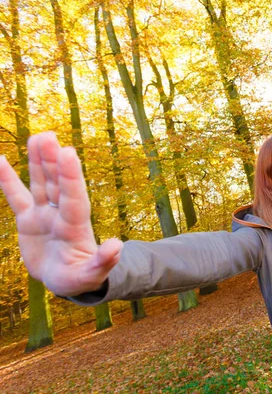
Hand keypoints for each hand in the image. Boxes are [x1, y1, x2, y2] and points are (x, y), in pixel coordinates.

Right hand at [0, 132, 121, 295]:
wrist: (65, 280)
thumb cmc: (80, 278)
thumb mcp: (92, 275)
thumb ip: (103, 261)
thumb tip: (116, 246)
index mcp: (76, 226)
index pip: (74, 197)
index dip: (71, 176)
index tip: (68, 152)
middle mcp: (61, 214)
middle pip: (57, 184)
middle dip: (53, 161)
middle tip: (49, 136)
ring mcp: (45, 214)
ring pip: (41, 183)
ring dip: (39, 161)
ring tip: (38, 137)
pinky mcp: (28, 220)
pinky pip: (16, 196)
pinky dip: (7, 180)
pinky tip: (0, 160)